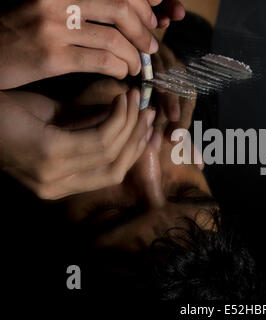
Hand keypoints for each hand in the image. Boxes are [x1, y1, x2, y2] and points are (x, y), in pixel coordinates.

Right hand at [0, 0, 183, 88]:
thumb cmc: (18, 30)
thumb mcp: (47, 6)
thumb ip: (82, 6)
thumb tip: (123, 13)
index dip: (141, 2)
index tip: (153, 16)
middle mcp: (56, 1)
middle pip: (119, 9)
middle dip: (143, 29)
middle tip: (151, 45)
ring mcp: (53, 28)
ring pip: (113, 39)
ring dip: (134, 55)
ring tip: (137, 65)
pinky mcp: (52, 57)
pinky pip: (100, 61)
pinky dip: (119, 68)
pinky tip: (122, 73)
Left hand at [0, 86, 155, 199]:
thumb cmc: (8, 114)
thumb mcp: (55, 123)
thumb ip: (88, 127)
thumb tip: (128, 118)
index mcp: (57, 185)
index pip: (111, 174)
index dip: (135, 151)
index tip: (149, 128)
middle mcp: (57, 186)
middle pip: (116, 169)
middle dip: (137, 139)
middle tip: (149, 111)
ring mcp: (53, 174)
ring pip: (112, 153)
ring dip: (130, 124)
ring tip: (137, 100)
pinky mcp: (51, 154)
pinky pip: (99, 138)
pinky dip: (116, 118)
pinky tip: (120, 100)